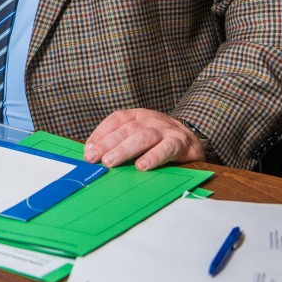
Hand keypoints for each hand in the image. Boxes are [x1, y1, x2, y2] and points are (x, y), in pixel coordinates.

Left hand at [82, 108, 204, 170]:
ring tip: (110, 162)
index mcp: (138, 115)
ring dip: (124, 150)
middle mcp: (150, 119)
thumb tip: (93, 153)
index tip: (88, 148)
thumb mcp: (140, 134)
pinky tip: (141, 166)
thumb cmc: (159, 140)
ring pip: (143, 137)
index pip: (116, 119)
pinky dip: (153, 157)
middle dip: (107, 143)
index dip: (101, 132)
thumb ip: (120, 141)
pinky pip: (165, 149)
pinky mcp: (180, 143)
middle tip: (94, 158)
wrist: (193, 140)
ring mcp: (166, 130)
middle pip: (127, 129)